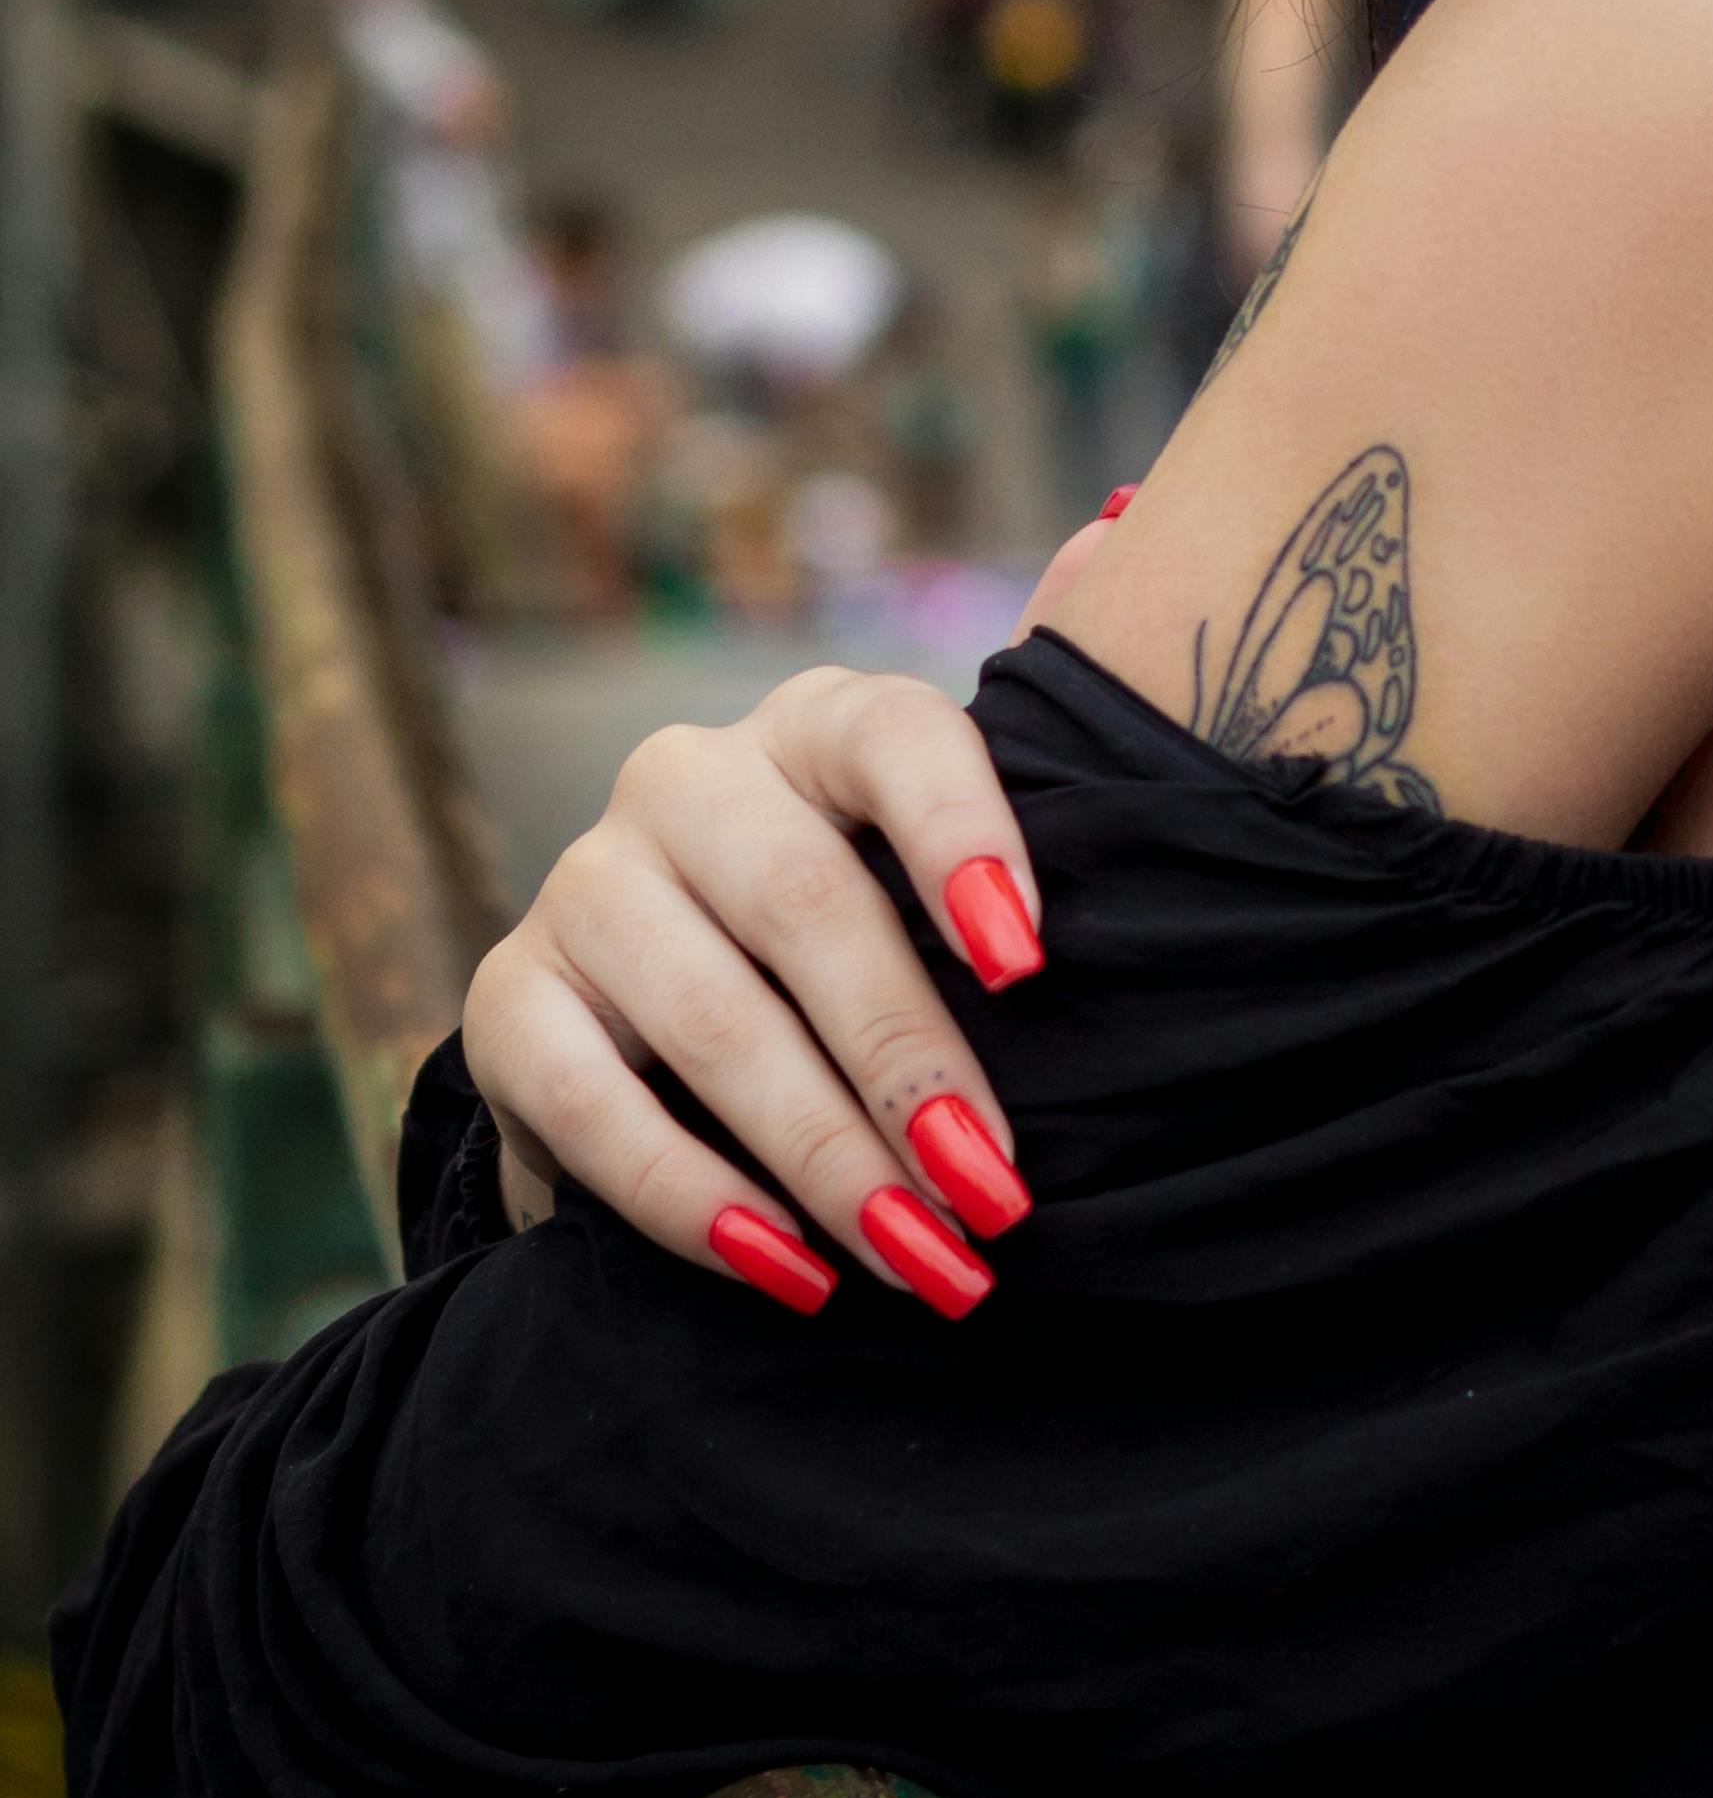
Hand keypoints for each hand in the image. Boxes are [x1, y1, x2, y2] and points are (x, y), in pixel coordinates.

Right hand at [456, 664, 1048, 1317]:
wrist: (661, 1023)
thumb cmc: (860, 929)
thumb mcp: (936, 851)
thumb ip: (1028, 734)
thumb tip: (1121, 528)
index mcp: (816, 724)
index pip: (894, 740)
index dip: (965, 837)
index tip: (1034, 963)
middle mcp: (690, 779)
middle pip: (808, 911)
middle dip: (913, 1065)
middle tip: (997, 1191)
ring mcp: (587, 885)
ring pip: (713, 1021)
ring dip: (825, 1157)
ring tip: (921, 1258)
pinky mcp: (508, 1000)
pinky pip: (592, 1106)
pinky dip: (695, 1201)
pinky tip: (786, 1268)